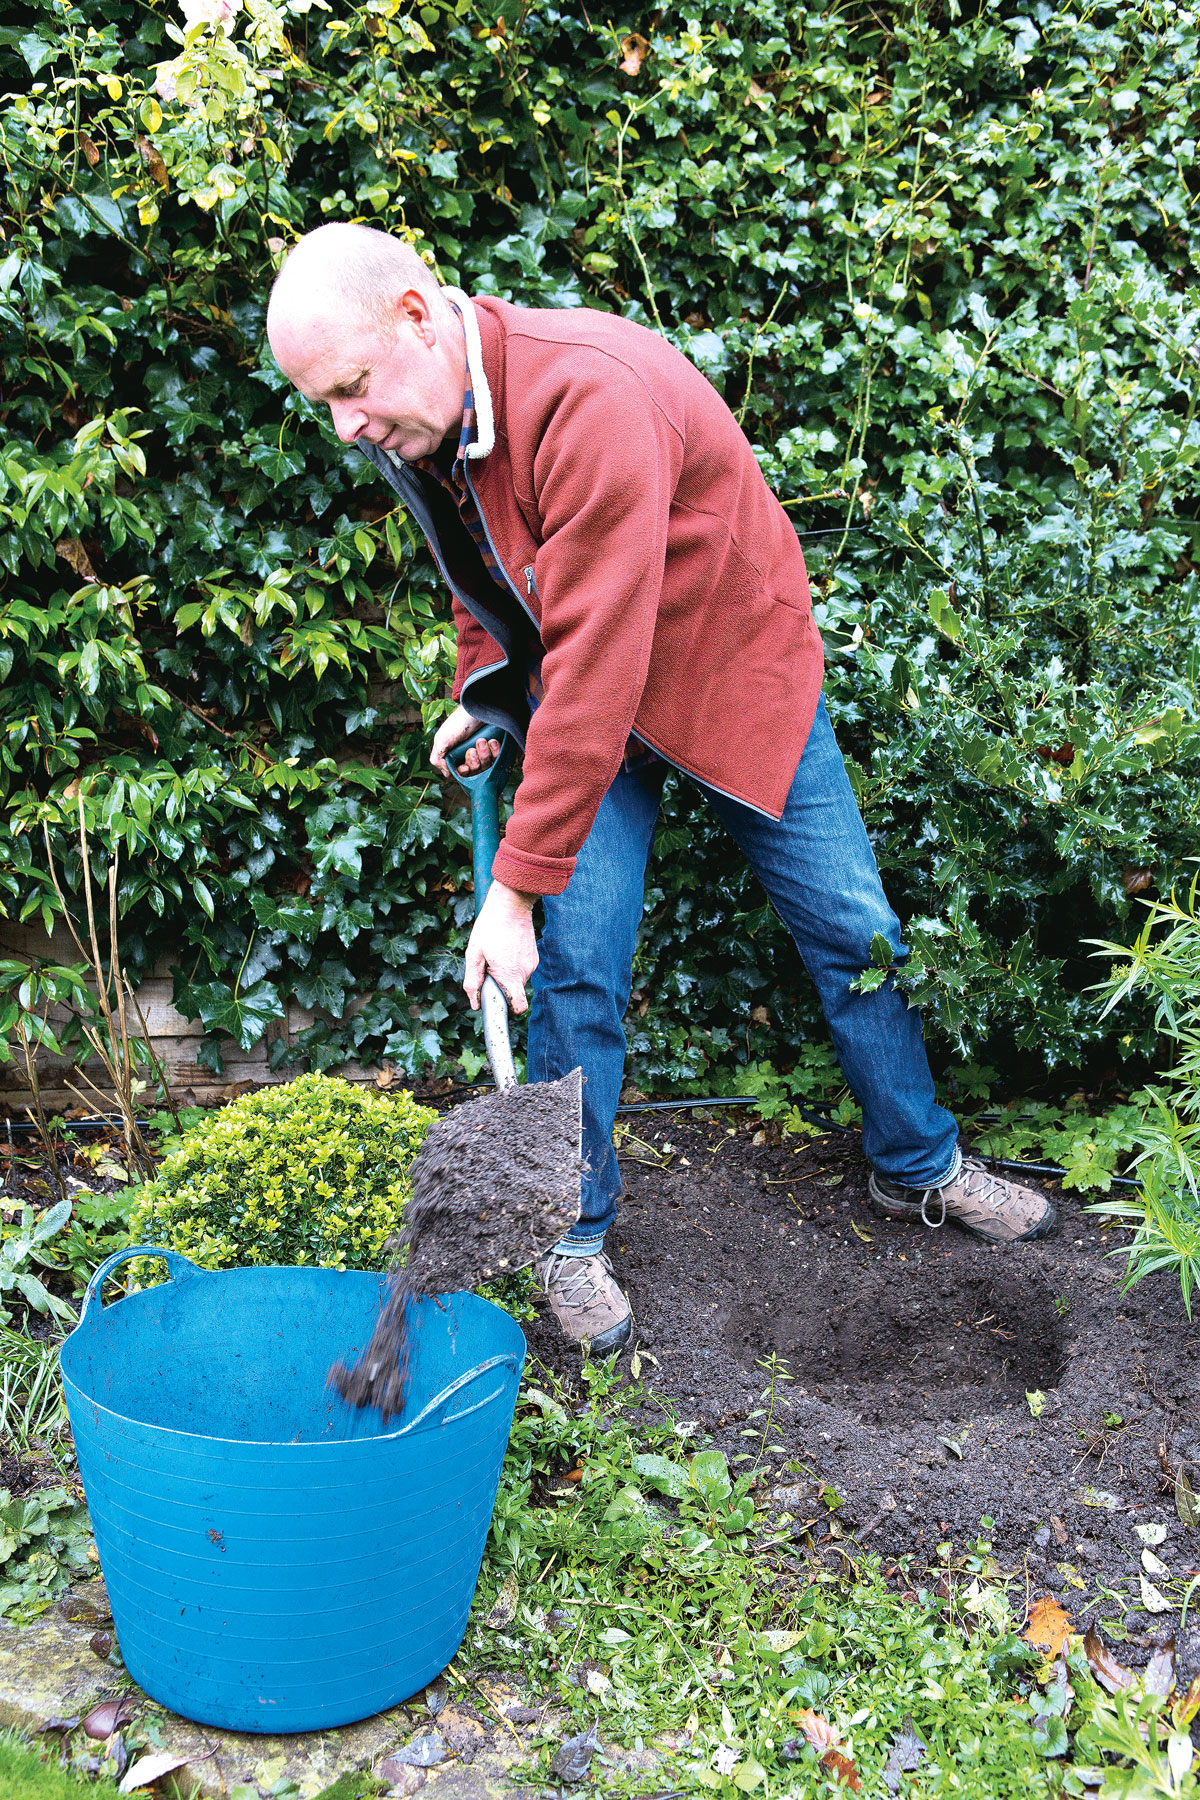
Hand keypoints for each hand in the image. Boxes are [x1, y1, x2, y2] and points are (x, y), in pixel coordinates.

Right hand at [431, 704, 501, 777]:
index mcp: (457, 757)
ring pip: (487, 765)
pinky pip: (499, 757)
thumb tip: (446, 774)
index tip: (464, 767)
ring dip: (484, 754)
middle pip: (475, 772)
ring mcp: (485, 752)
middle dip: (474, 762)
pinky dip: (495, 750)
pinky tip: (492, 741)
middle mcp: (472, 756)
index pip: (462, 774)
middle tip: (471, 749)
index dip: (464, 773)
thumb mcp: (442, 739)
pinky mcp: (496, 748)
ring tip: (482, 740)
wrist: (477, 708)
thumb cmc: (458, 723)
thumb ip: (437, 758)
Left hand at [464, 880, 537, 1013]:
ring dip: (505, 971)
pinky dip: (512, 963)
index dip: (508, 1009)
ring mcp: (532, 963)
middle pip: (512, 990)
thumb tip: (475, 1003)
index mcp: (510, 974)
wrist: (511, 903)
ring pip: (516, 978)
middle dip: (499, 983)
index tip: (496, 1002)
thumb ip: (473, 981)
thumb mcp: (474, 954)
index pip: (518, 1006)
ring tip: (496, 952)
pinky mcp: (534, 956)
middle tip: (488, 964)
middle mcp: (525, 971)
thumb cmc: (490, 926)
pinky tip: (504, 947)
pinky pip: (521, 968)